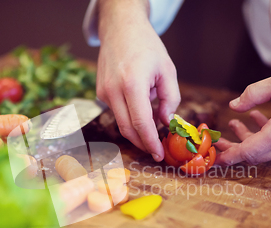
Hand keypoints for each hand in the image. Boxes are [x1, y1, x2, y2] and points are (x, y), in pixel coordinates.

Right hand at [96, 0, 180, 161]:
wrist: (120, 28)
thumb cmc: (147, 46)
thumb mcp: (167, 70)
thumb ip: (170, 99)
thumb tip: (166, 122)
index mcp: (132, 84)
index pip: (141, 124)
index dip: (151, 143)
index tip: (159, 155)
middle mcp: (113, 90)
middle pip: (128, 130)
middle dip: (143, 143)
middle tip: (157, 150)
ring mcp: (103, 92)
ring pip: (121, 123)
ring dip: (137, 131)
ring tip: (153, 129)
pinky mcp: (100, 92)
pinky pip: (117, 112)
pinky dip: (130, 117)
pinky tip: (140, 109)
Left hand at [215, 66, 270, 165]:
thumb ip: (252, 94)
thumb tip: (233, 105)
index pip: (248, 152)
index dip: (229, 155)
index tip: (215, 157)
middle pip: (254, 155)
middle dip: (235, 148)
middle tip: (219, 140)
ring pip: (265, 151)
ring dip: (249, 139)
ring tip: (236, 123)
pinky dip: (264, 136)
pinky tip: (257, 118)